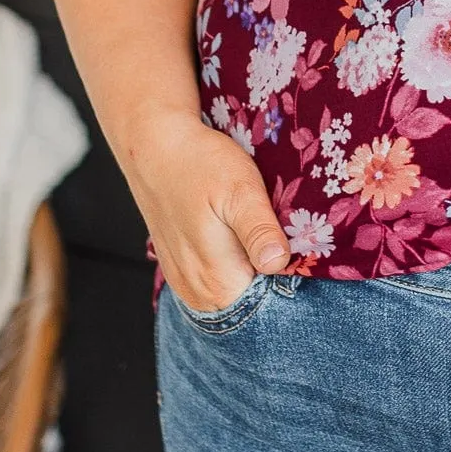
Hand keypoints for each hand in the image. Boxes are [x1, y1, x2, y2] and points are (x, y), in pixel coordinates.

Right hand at [124, 111, 291, 311]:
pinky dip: (231, 263)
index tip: (294, 246)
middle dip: (272, 272)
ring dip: (251, 266)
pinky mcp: (180, 270)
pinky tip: (233, 233)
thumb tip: (277, 264)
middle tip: (275, 230)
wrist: (156, 148)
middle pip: (254, 299)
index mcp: (219, 284)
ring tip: (252, 228)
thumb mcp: (241, 191)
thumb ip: (259, 232)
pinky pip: (217, 280)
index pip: (272, 303)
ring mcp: (187, 285)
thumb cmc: (202, 165)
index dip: (291, 278)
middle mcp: (200, 295)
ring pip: (236, 289)